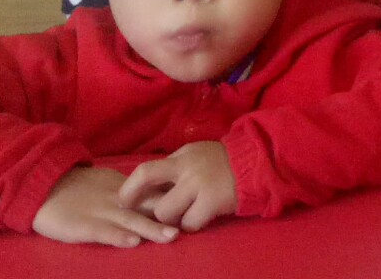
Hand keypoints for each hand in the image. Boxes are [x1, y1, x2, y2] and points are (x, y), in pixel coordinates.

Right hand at [32, 166, 177, 247]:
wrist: (41, 186)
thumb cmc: (77, 189)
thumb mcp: (108, 186)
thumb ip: (131, 192)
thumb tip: (160, 195)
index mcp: (124, 189)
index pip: (154, 193)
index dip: (174, 199)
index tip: (197, 203)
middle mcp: (117, 200)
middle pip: (148, 207)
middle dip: (169, 216)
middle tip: (191, 223)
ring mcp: (100, 212)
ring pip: (130, 221)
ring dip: (151, 229)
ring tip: (171, 237)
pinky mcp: (82, 226)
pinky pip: (102, 232)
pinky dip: (117, 237)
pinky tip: (131, 242)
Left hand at [118, 141, 237, 231]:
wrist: (256, 161)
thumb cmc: (220, 162)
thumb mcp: (194, 156)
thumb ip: (173, 170)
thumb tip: (146, 189)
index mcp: (180, 157)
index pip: (145, 172)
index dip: (129, 190)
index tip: (124, 202)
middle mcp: (187, 170)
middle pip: (154, 200)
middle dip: (153, 212)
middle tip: (159, 215)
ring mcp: (200, 186)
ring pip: (168, 214)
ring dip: (173, 220)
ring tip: (185, 214)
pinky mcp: (213, 201)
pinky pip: (190, 223)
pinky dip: (192, 224)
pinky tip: (201, 217)